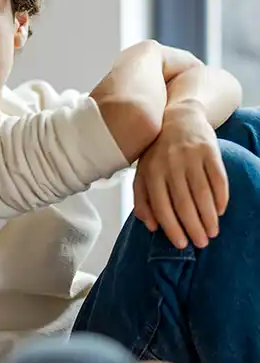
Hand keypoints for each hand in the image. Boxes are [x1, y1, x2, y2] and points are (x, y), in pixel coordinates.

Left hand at [133, 101, 227, 248]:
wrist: (177, 118)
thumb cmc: (157, 152)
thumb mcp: (143, 171)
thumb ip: (141, 198)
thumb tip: (151, 226)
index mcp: (151, 172)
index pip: (162, 206)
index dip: (172, 228)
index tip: (182, 244)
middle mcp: (169, 165)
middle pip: (184, 203)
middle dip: (193, 227)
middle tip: (201, 243)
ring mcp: (190, 157)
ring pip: (202, 194)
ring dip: (209, 217)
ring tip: (212, 232)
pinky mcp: (208, 151)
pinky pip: (218, 179)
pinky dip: (221, 197)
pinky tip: (221, 211)